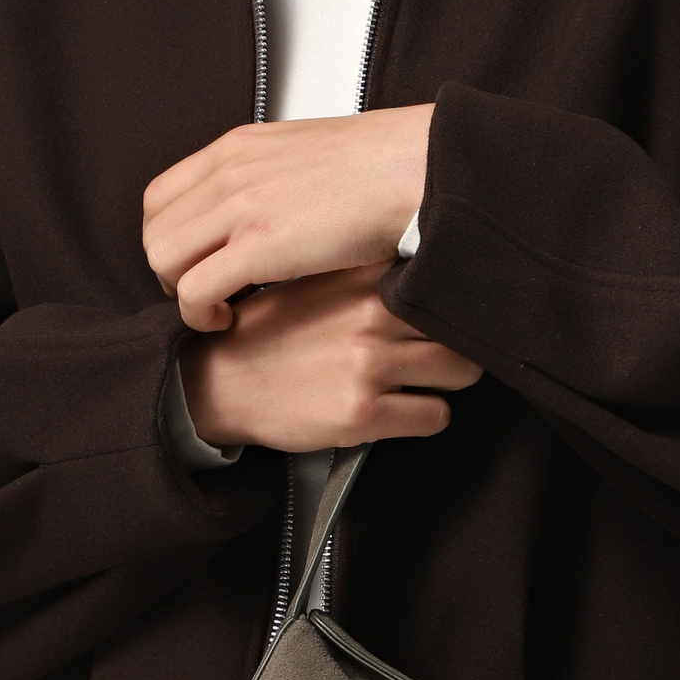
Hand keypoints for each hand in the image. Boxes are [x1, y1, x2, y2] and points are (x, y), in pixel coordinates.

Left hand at [144, 106, 432, 332]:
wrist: (420, 167)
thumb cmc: (385, 168)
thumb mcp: (308, 154)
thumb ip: (273, 177)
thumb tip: (268, 209)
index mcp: (239, 147)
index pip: (162, 195)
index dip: (169, 238)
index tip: (193, 263)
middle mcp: (230, 171)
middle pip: (155, 230)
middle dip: (171, 271)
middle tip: (204, 293)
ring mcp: (241, 205)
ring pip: (163, 259)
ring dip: (181, 293)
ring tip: (218, 308)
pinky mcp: (260, 244)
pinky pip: (194, 289)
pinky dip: (199, 313)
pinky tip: (228, 320)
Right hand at [178, 266, 480, 450]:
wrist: (218, 383)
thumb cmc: (269, 334)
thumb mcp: (313, 280)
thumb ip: (367, 271)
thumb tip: (427, 261)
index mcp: (359, 276)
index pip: (439, 276)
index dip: (448, 295)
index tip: (450, 304)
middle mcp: (369, 314)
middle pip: (461, 324)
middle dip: (456, 341)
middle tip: (439, 351)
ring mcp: (367, 363)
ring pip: (461, 370)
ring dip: (447, 380)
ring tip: (422, 381)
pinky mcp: (362, 413)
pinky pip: (435, 417)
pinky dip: (426, 418)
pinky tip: (401, 410)